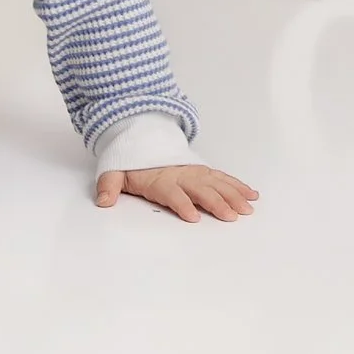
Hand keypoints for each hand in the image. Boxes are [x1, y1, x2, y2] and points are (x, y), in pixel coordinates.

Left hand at [96, 164, 258, 222]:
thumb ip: (108, 186)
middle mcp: (180, 175)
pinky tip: (251, 194)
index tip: (193, 216)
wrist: (139, 137)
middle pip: (200, 189)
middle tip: (230, 216)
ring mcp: (193, 172)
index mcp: (158, 179)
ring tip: (247, 208)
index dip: (182, 204)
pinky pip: (222, 178)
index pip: (171, 193)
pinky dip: (237, 185)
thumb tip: (103, 201)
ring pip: (216, 183)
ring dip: (233, 195)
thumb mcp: (113, 171)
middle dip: (216, 202)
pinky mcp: (202, 171)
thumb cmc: (129, 162)